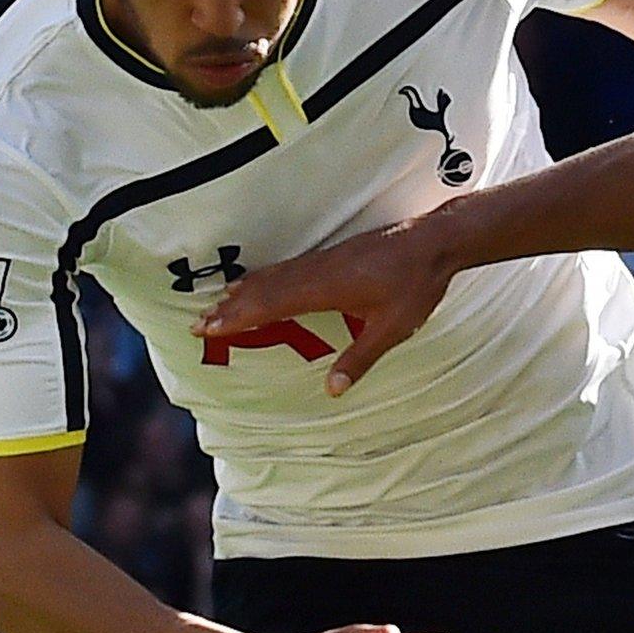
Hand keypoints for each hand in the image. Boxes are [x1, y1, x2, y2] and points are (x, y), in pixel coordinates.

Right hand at [193, 217, 456, 396]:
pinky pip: (290, 266)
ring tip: (219, 303)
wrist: (435, 242)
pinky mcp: (335, 253)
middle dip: (230, 307)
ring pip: (275, 275)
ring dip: (245, 290)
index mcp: (326, 288)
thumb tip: (331, 390)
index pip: (271, 304)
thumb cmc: (416, 286)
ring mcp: (325, 259)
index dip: (238, 317)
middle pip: (265, 289)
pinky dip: (267, 276)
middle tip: (198, 322)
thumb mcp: (392, 328)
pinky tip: (262, 281)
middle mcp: (318, 271)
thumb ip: (359, 358)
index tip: (208, 326)